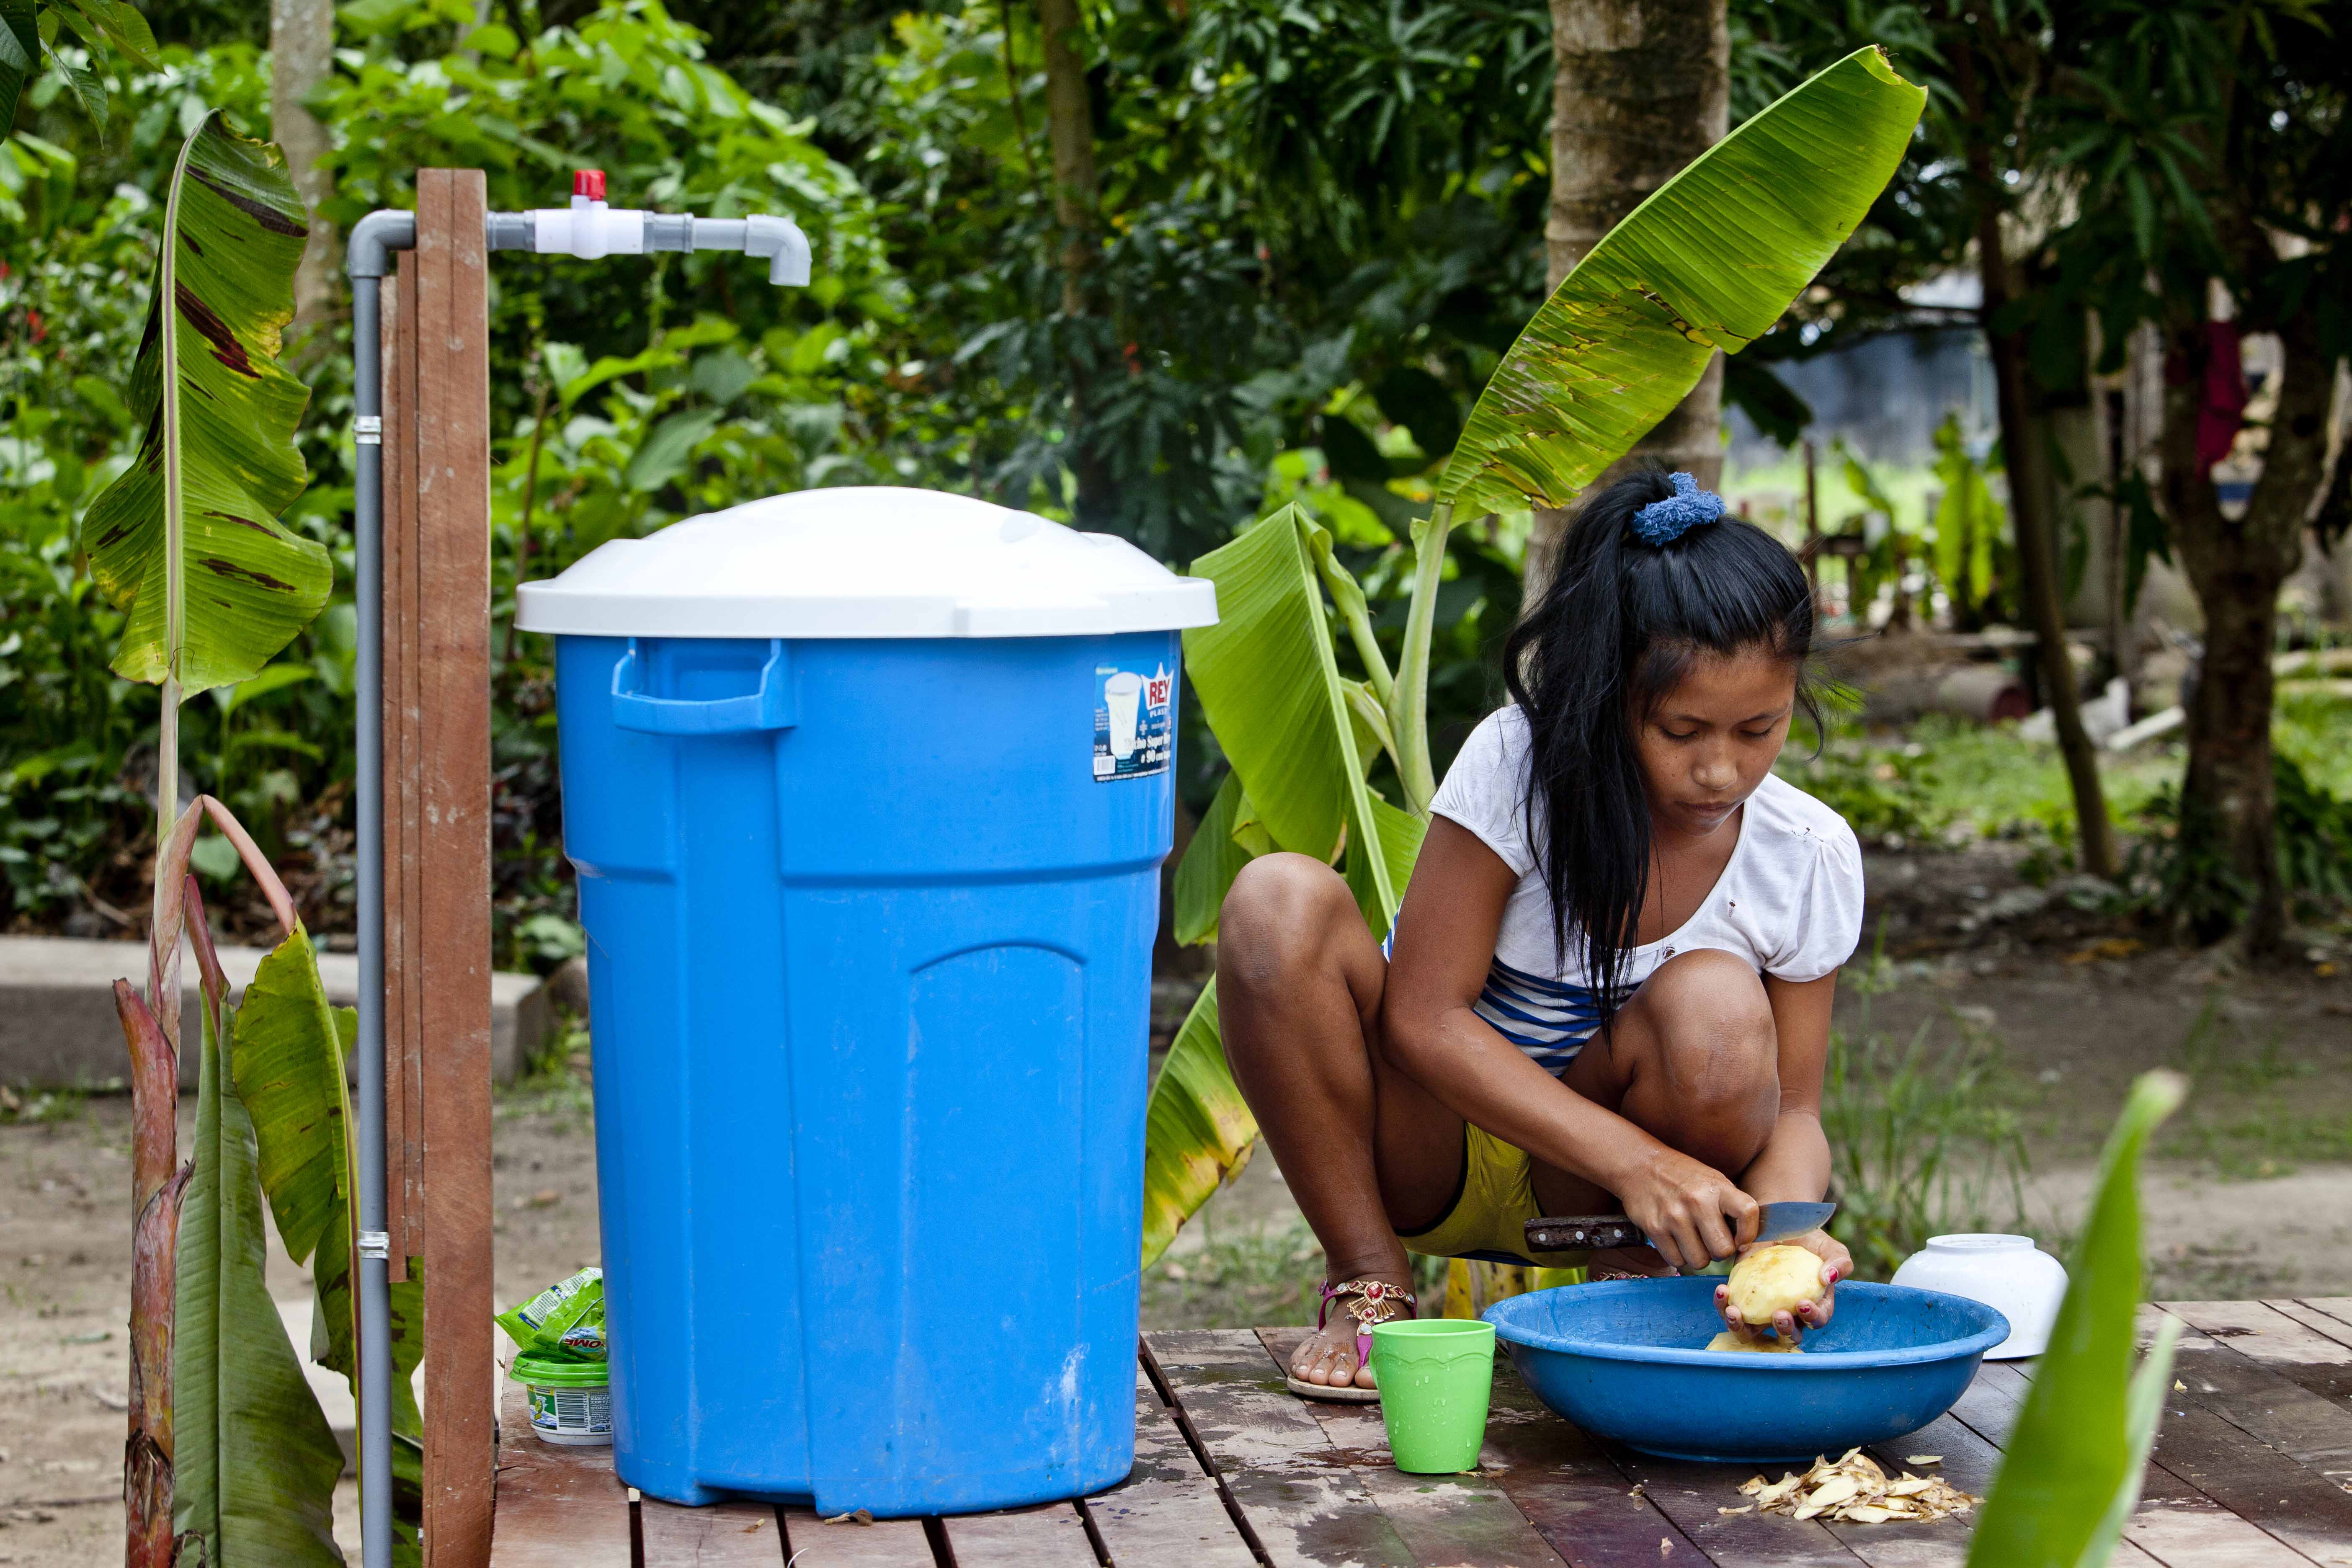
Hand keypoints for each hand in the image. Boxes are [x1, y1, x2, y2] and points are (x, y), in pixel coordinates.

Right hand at [1617, 1148, 1759, 1272]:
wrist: (1640, 1165)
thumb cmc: (1682, 1176)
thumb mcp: (1712, 1180)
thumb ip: (1730, 1205)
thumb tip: (1746, 1241)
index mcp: (1716, 1188)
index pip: (1748, 1212)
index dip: (1749, 1233)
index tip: (1741, 1239)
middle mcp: (1697, 1201)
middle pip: (1723, 1250)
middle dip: (1719, 1251)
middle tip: (1711, 1241)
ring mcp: (1674, 1216)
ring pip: (1700, 1261)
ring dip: (1698, 1256)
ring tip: (1692, 1241)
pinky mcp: (1654, 1228)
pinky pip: (1676, 1260)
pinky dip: (1678, 1256)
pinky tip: (1676, 1241)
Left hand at [1713, 1229, 1848, 1344]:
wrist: (1779, 1222)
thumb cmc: (1810, 1240)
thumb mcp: (1831, 1248)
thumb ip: (1839, 1263)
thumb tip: (1829, 1277)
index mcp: (1813, 1305)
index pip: (1816, 1321)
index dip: (1812, 1318)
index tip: (1803, 1304)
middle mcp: (1787, 1313)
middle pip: (1786, 1335)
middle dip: (1783, 1330)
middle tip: (1778, 1315)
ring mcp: (1761, 1309)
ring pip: (1751, 1332)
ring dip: (1742, 1328)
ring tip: (1735, 1313)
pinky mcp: (1740, 1298)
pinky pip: (1729, 1310)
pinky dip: (1722, 1305)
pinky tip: (1722, 1292)